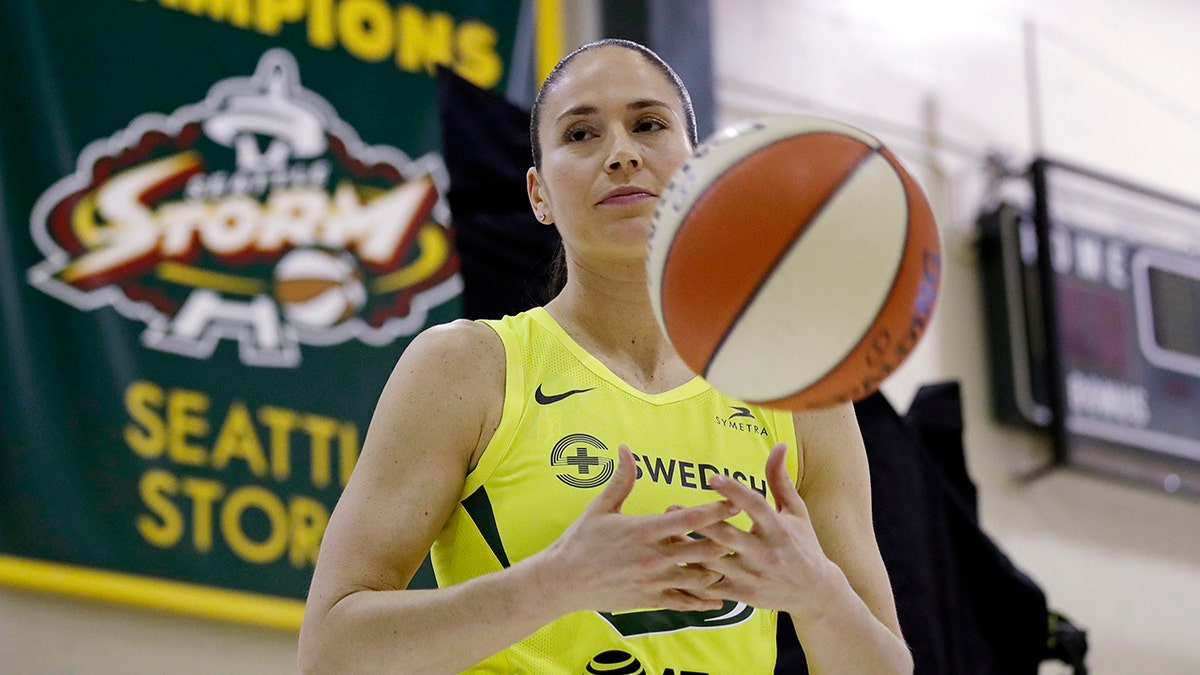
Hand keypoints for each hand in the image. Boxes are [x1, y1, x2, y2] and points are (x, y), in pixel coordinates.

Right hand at [530, 445, 739, 615]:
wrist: (562, 580)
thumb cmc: (580, 541)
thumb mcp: (601, 507)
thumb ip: (621, 479)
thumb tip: (626, 448)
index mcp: (644, 529)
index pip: (690, 519)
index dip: (717, 510)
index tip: (736, 502)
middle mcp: (654, 557)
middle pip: (705, 549)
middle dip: (725, 541)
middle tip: (739, 533)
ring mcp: (654, 581)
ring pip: (701, 578)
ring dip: (717, 569)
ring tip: (730, 561)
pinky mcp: (650, 600)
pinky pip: (685, 603)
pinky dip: (705, 601)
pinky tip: (718, 598)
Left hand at [682, 442, 839, 613]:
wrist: (815, 593)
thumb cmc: (803, 545)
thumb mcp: (796, 512)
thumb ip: (780, 480)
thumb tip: (779, 444)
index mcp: (778, 530)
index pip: (755, 506)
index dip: (734, 491)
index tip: (712, 477)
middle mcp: (765, 553)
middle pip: (727, 536)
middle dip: (699, 522)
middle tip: (673, 508)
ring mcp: (752, 576)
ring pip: (713, 562)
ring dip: (689, 549)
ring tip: (667, 534)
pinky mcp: (743, 595)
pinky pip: (711, 586)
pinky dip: (692, 577)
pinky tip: (675, 564)